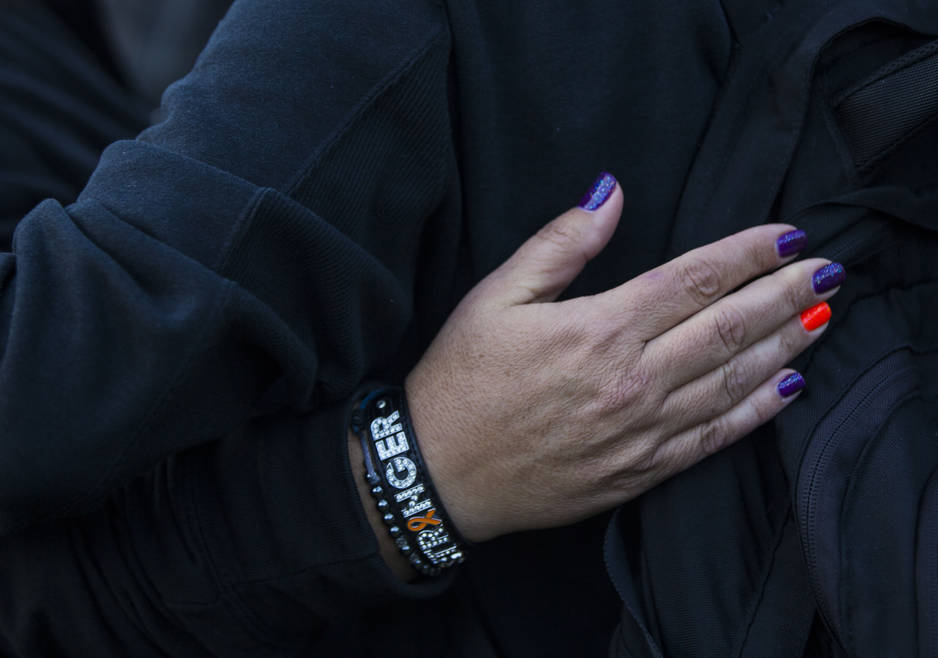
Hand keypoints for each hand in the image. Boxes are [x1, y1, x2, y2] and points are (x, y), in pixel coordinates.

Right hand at [405, 178, 838, 541]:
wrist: (439, 474)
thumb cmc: (460, 380)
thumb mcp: (494, 296)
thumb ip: (559, 243)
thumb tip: (609, 191)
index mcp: (597, 328)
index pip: (693, 279)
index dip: (748, 254)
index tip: (789, 236)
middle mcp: (630, 379)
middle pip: (727, 328)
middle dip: (785, 295)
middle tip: (830, 272)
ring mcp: (640, 430)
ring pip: (731, 381)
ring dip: (784, 346)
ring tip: (822, 318)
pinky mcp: (638, 471)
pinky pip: (712, 438)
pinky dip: (756, 413)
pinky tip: (786, 390)